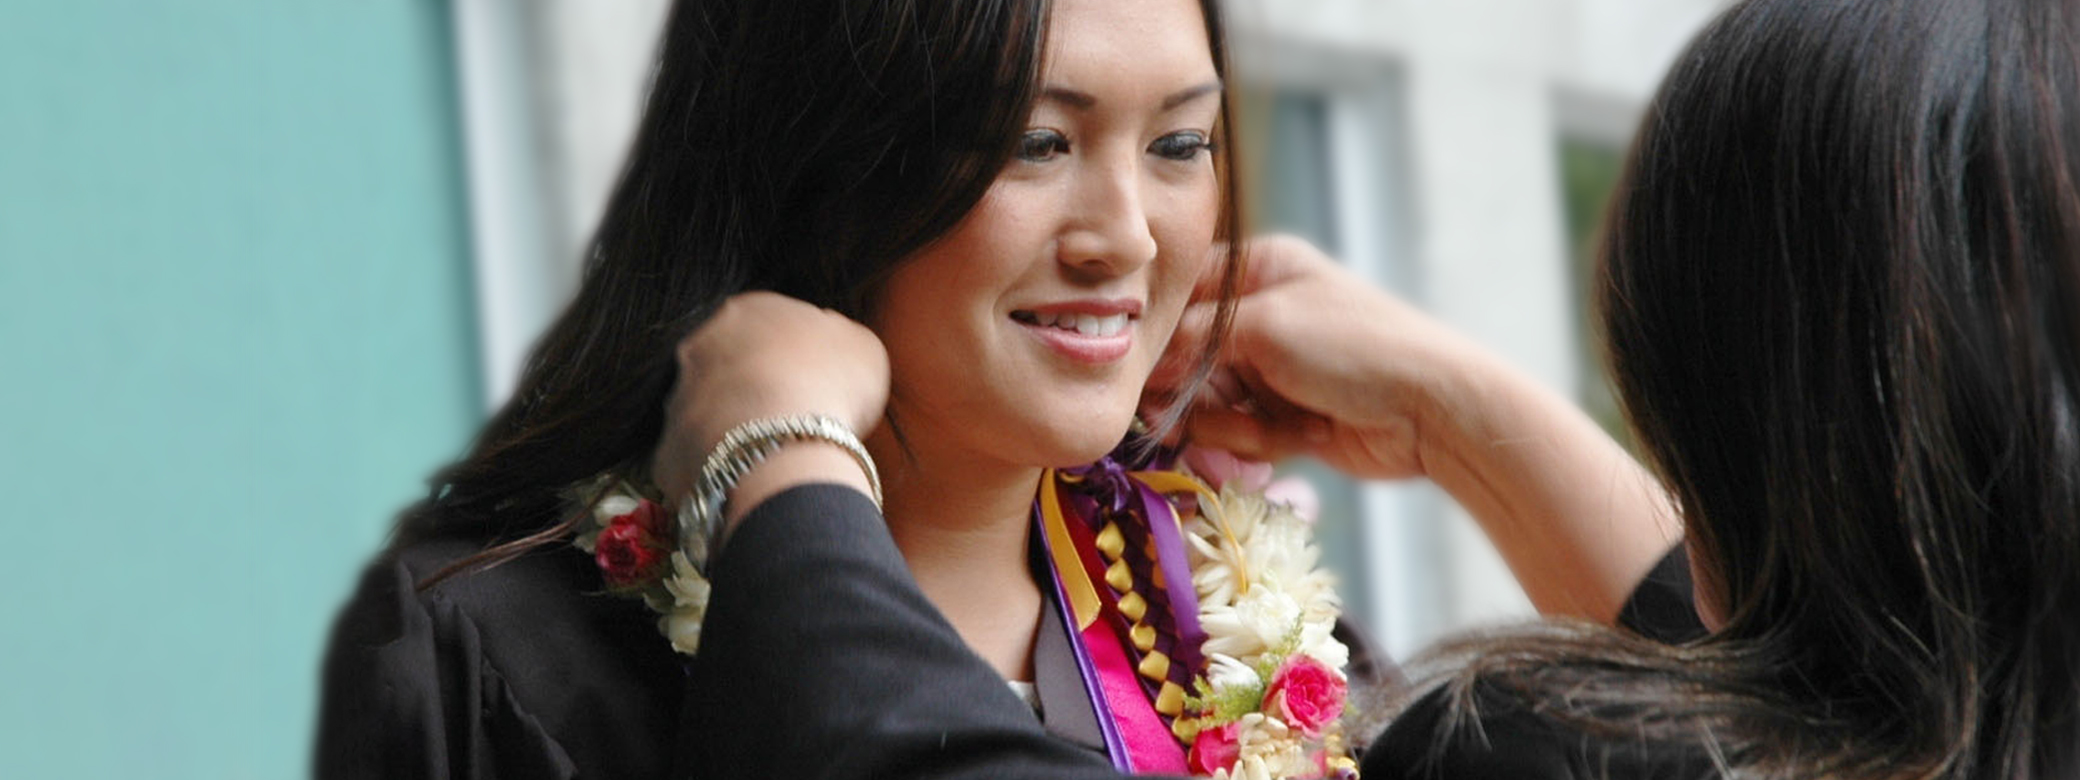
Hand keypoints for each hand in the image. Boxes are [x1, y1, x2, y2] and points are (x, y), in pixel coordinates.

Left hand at [651, 291, 890, 503]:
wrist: (781, 446)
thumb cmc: (829, 386)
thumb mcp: (860, 346)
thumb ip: (838, 336)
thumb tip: (827, 338)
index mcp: (748, 310)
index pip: (768, 326)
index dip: (794, 357)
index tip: (816, 385)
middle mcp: (701, 345)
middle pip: (729, 365)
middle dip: (754, 388)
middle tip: (790, 419)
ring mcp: (677, 397)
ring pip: (707, 411)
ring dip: (732, 428)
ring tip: (769, 456)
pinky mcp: (666, 449)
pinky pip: (695, 459)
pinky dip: (717, 469)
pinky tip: (747, 480)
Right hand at [1150, 235, 1679, 622]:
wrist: (1433, 411)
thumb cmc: (1354, 347)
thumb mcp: (1264, 327)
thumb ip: (1193, 341)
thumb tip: (1139, 365)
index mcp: (1261, 269)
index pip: (1182, 292)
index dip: (1156, 331)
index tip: (1138, 365)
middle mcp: (1264, 315)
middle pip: (1188, 355)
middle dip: (1189, 390)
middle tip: (1182, 414)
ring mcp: (1276, 368)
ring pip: (1209, 401)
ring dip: (1226, 424)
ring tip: (1262, 430)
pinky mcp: (1288, 417)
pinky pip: (1241, 432)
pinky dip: (1254, 443)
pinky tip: (1290, 442)